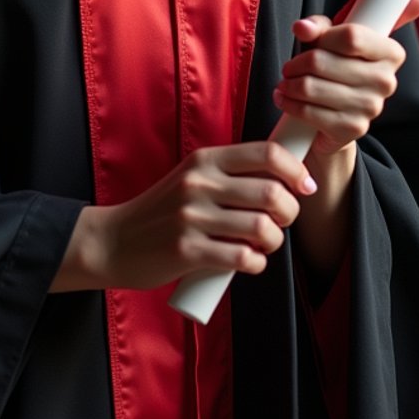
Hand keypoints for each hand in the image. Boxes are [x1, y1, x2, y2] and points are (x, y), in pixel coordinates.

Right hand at [50, 140, 314, 292]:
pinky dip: (256, 264)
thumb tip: (283, 179)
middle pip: (271, 192)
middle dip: (290, 212)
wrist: (113, 241)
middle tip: (283, 222)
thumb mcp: (192, 178)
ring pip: (261, 227)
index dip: (296, 170)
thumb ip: (228, 175)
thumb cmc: (162, 212)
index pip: (266, 154)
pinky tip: (250, 262)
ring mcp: (192, 217)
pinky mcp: (187, 251)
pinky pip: (242, 258)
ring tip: (264, 245)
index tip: (305, 186)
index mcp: (205, 160)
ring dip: (274, 241)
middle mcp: (200, 183)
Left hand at [274, 0, 418, 157]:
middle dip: (296, 63)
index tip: (310, 41)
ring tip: (286, 83)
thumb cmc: (337, 69)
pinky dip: (290, 104)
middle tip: (289, 68)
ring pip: (310, 87)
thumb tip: (302, 27)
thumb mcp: (330, 40)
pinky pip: (308, 112)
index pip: (351, 36)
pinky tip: (286, 99)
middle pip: (322, 61)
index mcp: (390, 53)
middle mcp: (385, 81)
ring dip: (290, 84)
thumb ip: (317, 28)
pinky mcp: (352, 128)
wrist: (341, 114)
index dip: (323, 37)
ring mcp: (370, 107)